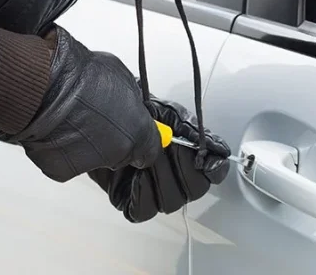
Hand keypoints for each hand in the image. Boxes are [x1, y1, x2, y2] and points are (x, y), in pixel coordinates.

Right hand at [10, 26, 161, 181]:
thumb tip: (130, 103)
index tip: (137, 135)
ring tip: (72, 118)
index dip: (142, 142)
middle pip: (120, 154)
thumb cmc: (81, 76)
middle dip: (112, 139)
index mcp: (137, 132)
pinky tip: (58, 127)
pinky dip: (62, 147)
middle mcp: (116, 153)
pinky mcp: (61, 170)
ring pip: (92, 157)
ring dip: (86, 143)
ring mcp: (88, 164)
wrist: (46, 85)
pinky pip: (66, 159)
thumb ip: (131, 99)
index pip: (150, 151)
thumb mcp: (122, 77)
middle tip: (98, 119)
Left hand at [89, 97, 231, 222]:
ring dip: (160, 178)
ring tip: (148, 157)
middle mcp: (172, 171)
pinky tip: (135, 174)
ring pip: (170, 202)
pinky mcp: (127, 196)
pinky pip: (143, 210)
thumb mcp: (168, 114)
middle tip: (169, 149)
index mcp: (186, 150)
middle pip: (195, 190)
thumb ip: (193, 132)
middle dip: (183, 169)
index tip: (204, 160)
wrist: (96, 110)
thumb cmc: (130, 106)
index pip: (213, 170)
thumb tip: (219, 150)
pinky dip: (141, 193)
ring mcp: (150, 185)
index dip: (213, 168)